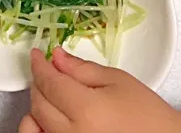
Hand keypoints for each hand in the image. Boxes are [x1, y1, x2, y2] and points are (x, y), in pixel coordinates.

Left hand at [18, 47, 180, 132]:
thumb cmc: (145, 112)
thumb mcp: (116, 80)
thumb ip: (82, 68)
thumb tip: (56, 57)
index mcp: (87, 110)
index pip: (50, 82)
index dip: (40, 65)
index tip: (37, 55)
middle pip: (39, 103)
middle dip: (40, 82)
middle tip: (49, 71)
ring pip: (34, 126)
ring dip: (37, 105)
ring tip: (51, 95)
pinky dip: (39, 129)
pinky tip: (49, 119)